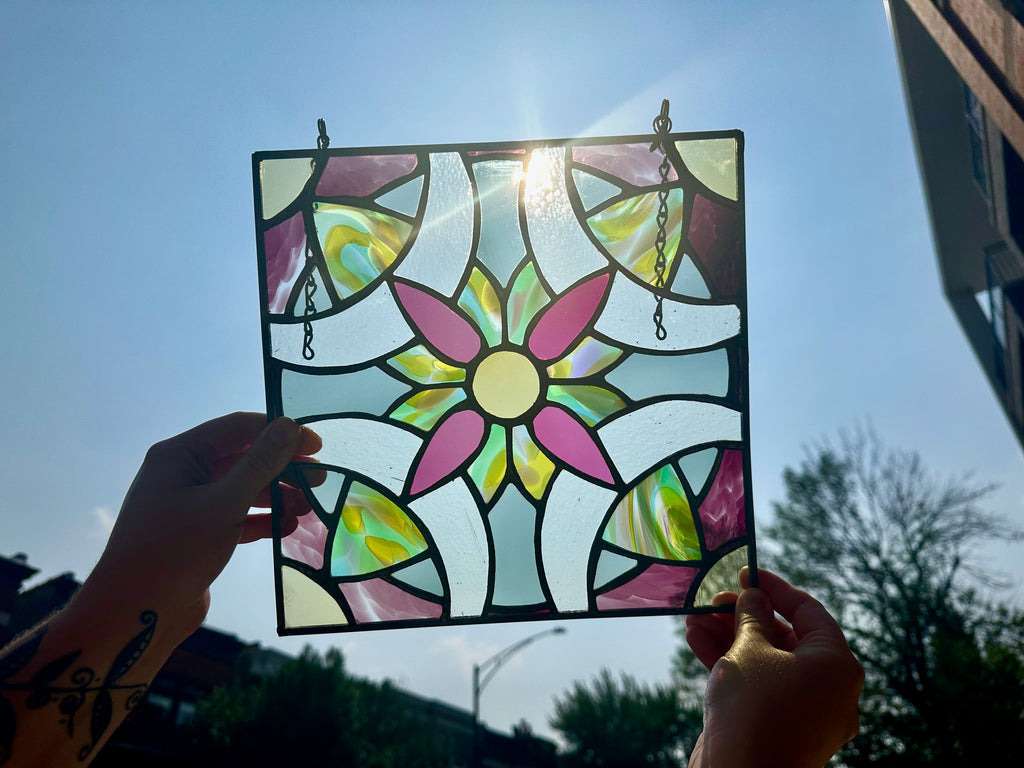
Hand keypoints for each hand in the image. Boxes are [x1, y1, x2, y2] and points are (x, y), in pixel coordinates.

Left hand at [78, 412, 321, 639]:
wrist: (134, 616)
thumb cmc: (174, 552)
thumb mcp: (223, 503)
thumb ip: (260, 463)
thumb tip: (289, 425)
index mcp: (179, 455)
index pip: (238, 428)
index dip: (279, 432)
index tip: (317, 445)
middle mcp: (182, 474)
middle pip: (243, 458)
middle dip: (282, 468)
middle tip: (320, 480)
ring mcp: (188, 505)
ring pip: (242, 489)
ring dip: (276, 496)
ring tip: (307, 509)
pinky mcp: (197, 534)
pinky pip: (236, 516)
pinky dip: (261, 520)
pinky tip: (286, 529)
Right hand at [685, 568, 863, 767]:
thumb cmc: (754, 708)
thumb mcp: (749, 650)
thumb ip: (751, 616)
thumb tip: (754, 596)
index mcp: (837, 665)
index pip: (808, 610)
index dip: (774, 587)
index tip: (746, 572)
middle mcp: (829, 688)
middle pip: (786, 637)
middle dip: (743, 616)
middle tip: (712, 600)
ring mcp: (805, 711)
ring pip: (768, 662)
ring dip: (730, 637)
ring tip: (694, 618)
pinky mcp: (780, 727)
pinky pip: (760, 685)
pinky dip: (733, 664)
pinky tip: (697, 641)